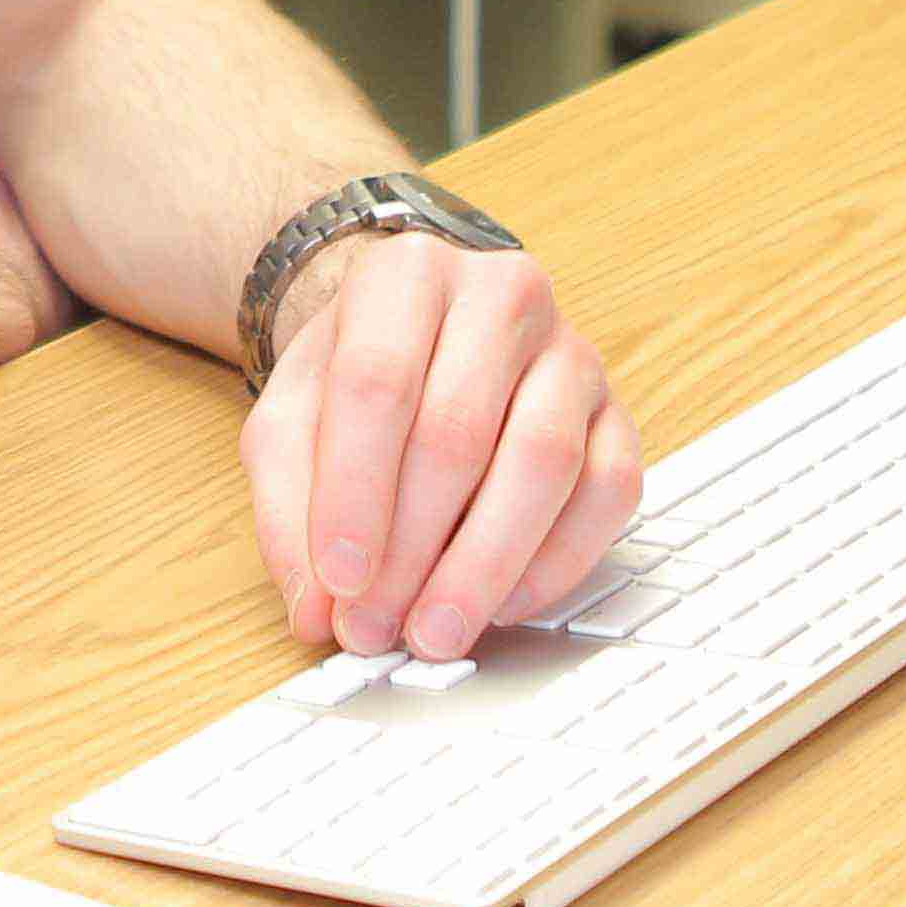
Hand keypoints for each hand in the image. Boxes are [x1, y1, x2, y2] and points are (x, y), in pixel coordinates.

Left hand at [240, 227, 639, 660]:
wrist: (424, 329)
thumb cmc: (359, 373)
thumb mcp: (290, 419)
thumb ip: (288, 507)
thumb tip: (315, 607)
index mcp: (405, 274)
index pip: (377, 381)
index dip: (354, 491)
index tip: (338, 579)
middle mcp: (500, 294)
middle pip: (458, 429)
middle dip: (410, 547)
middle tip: (374, 626)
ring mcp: (570, 350)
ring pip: (543, 460)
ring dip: (484, 565)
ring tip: (434, 632)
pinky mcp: (616, 411)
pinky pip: (608, 490)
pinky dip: (555, 562)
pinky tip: (501, 605)